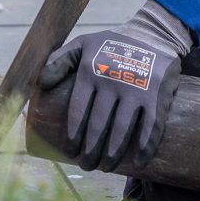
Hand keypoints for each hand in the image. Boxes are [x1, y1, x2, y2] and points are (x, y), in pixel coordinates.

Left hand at [39, 0, 192, 170]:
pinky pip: (151, 126)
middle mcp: (112, 81)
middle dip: (91, 151)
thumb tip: (42, 83)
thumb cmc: (113, 44)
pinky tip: (138, 162)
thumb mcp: (83, 44)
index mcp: (91, 71)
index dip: (73, 136)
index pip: (78, 111)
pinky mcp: (157, 95)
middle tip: (87, 165)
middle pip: (98, 125)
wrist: (153, 33)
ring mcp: (136, 89)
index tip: (71, 152)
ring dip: (113, 154)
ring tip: (106, 167)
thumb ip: (61, 59)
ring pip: (122, 130)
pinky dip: (145, 147)